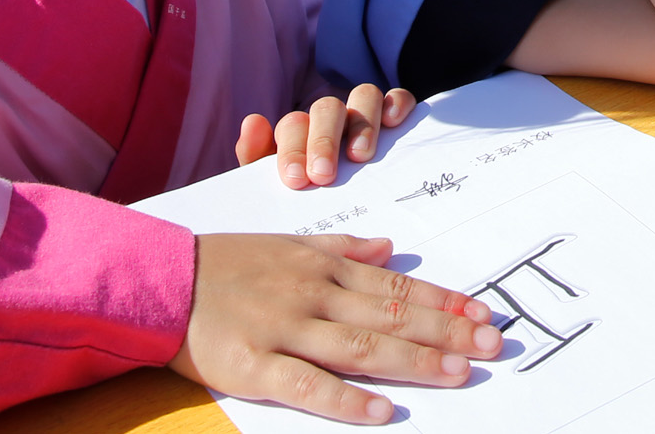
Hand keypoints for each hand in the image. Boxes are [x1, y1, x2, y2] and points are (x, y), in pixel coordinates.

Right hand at [171, 233, 501, 423]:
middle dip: (446, 331)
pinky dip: (347, 400)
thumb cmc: (228, 262)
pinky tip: (382, 411)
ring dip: (414, 360)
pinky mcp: (256, 366)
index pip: (398, 287)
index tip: (483, 314)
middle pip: (392, 315)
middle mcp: (314, 296)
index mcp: (324, 268)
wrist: (163, 280)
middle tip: (492, 345)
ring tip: (457, 373)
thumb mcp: (290, 242)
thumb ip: (344, 248)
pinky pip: (308, 385)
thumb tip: (390, 247)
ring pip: (361, 346)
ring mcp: (286, 329)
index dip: (444, 302)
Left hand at [235, 86, 418, 188]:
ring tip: (359, 157)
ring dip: (362, 124)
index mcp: (301, 132)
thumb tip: (252, 120)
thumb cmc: (309, 193)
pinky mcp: (394, 113)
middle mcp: (331, 118)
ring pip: (363, 95)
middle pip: (327, 108)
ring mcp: (363, 113)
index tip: (296, 180)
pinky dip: (396, 102)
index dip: (293, 150)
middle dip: (324, 141)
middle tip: (324, 175)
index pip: (293, 126)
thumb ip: (257, 156)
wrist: (346, 212)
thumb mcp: (278, 182)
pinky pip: (397, 97)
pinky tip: (393, 122)